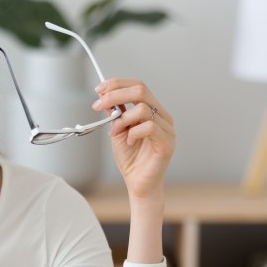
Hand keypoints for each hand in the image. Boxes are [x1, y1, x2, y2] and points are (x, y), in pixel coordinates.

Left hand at [92, 79, 175, 200]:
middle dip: (115, 94)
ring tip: (115, 132)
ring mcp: (167, 128)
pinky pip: (149, 127)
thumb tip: (104, 95)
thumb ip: (115, 113)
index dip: (117, 84)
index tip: (99, 89)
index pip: (138, 86)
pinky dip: (133, 133)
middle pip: (141, 91)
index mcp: (153, 110)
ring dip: (122, 119)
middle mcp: (162, 116)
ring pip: (143, 108)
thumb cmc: (131, 159)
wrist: (138, 183)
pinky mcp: (167, 142)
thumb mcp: (117, 131)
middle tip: (98, 104)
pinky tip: (129, 142)